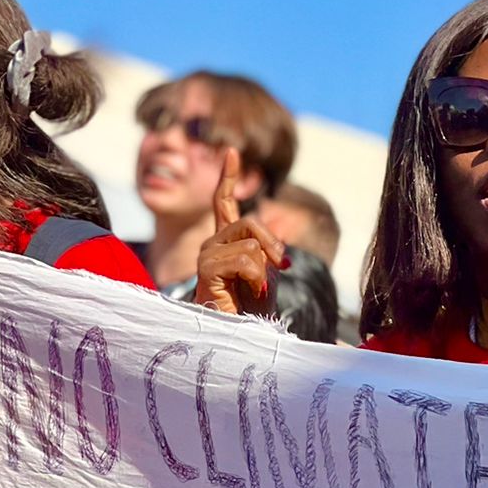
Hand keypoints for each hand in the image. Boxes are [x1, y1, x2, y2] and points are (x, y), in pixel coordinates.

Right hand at [194, 148, 287, 314]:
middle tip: (280, 268)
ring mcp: (207, 255)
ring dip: (264, 271)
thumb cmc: (251, 310)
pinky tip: (249, 293)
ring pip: (250, 244)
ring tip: (255, 291)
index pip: (224, 202)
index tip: (231, 151)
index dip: (228, 176)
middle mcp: (212, 244)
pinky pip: (245, 259)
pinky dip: (257, 279)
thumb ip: (266, 252)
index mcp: (226, 242)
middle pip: (250, 222)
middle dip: (273, 245)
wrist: (236, 336)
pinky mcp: (206, 269)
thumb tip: (275, 249)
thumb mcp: (266, 273)